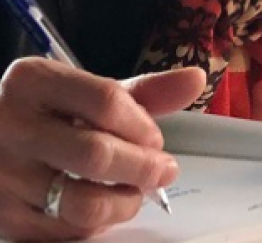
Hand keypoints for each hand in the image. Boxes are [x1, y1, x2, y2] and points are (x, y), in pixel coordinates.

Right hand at [0, 58, 204, 240]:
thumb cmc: (50, 114)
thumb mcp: (88, 94)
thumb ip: (144, 92)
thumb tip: (197, 80)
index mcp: (34, 82)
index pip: (107, 102)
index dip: (143, 126)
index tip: (157, 140)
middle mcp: (11, 125)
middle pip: (96, 155)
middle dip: (143, 168)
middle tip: (163, 171)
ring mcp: (3, 175)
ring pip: (81, 203)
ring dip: (122, 204)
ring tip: (133, 194)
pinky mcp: (2, 217)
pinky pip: (63, 232)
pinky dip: (94, 226)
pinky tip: (101, 208)